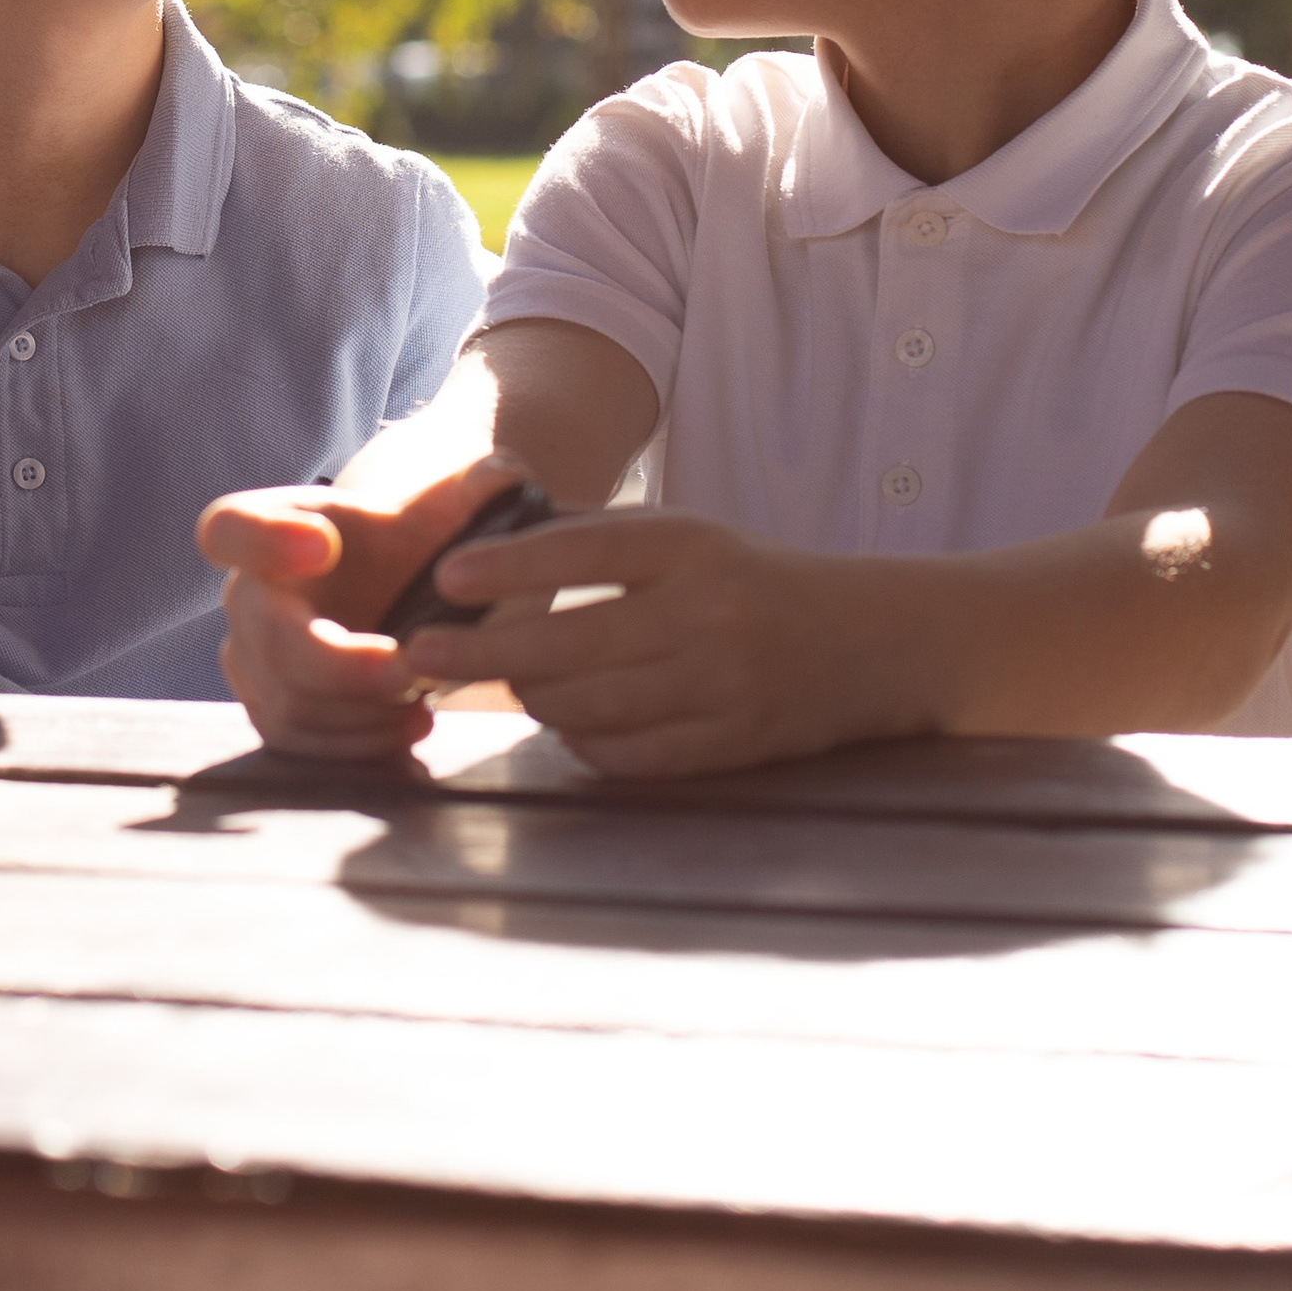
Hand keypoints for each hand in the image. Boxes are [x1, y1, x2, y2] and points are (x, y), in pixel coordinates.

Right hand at [198, 458, 535, 756]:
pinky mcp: (275, 713)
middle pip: (269, 638)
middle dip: (339, 663)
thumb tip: (503, 478)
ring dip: (360, 713)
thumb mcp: (437, 511)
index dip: (264, 541)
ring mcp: (253, 662)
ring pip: (288, 703)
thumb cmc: (410, 543)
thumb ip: (465, 492)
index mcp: (271, 527)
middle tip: (405, 671)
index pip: (230, 529)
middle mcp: (247, 596)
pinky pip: (301, 744)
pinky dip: (358, 745)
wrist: (406, 595)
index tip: (323, 547)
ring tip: (424, 701)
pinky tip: (411, 725)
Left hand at [400, 506, 904, 778]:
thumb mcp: (689, 536)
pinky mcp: (730, 744)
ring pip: (591, 704)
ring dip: (530, 697)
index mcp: (692, 547)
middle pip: (573, 641)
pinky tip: (563, 721)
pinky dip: (582, 740)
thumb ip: (598, 538)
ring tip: (498, 684)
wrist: (870, 641)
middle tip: (420, 656)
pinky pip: (628, 754)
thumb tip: (485, 547)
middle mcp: (706, 614)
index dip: (510, 567)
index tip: (447, 577)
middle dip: (485, 652)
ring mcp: (720, 685)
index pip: (586, 550)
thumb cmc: (753, 580)